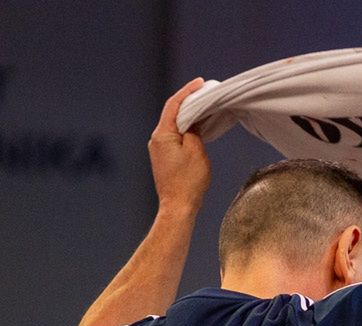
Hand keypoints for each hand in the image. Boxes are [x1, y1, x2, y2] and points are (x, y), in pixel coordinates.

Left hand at [149, 77, 210, 212]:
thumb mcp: (197, 151)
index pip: (174, 105)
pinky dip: (185, 130)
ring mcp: (158, 149)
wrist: (178, 206)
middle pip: (173, 113)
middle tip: (205, 94)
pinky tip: (197, 129)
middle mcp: (156, 139)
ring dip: (188, 117)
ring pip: (174, 126)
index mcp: (163, 134)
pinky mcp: (163, 157)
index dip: (188, 92)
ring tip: (204, 110)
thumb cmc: (188, 182)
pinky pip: (174, 137)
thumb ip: (195, 131)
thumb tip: (194, 121)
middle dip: (189, 102)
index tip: (200, 83)